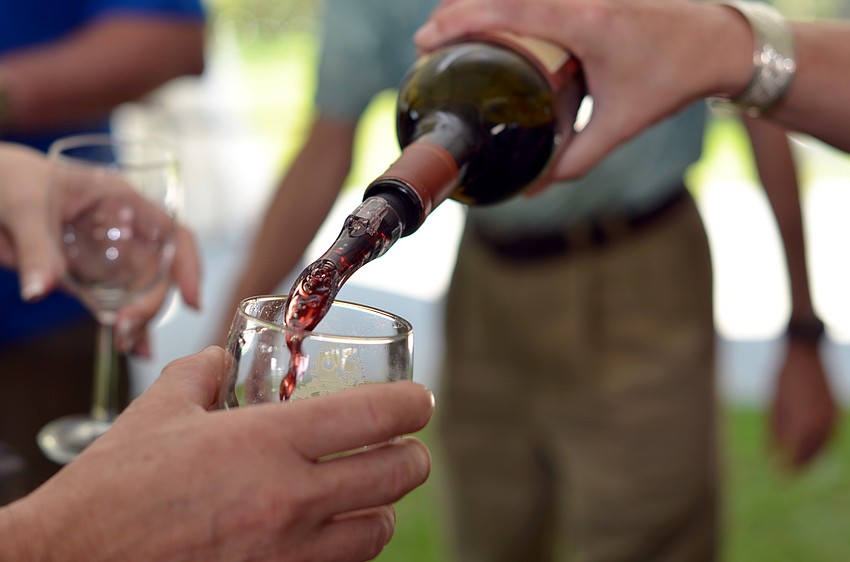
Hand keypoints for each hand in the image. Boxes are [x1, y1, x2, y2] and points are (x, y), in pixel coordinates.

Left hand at [0, 140, 201, 354]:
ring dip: (140, 319)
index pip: (172, 233)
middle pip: (158, 271)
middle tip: (127, 327)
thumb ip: (36, 250)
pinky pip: (112, 303)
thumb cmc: (9, 177)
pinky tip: (133, 349)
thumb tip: (39, 291)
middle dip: (152, 302)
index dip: (188, 265)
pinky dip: (122, 326)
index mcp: (121, 201)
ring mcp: (105, 254)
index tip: (192, 300)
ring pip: (140, 291)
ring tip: (126, 345)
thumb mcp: (24, 207)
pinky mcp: (85, 276)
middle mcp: (122, 230)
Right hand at [2, 346, 432, 561]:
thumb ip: (200, 373)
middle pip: (396, 476)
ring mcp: (287, 551)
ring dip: (385, 507)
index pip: (373, 414)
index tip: (420, 400)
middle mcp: (289, 497)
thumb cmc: (113, 488)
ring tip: (371, 493)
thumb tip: (220, 357)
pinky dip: (350, 549)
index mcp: (266, 441)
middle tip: (407, 446)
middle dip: (414, 456)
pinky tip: (334, 533)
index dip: (412, 404)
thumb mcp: (158, 412)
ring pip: (378, 531)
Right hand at [415, 0, 754, 180]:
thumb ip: (575, 159)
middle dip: (455, 11)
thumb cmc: (673, 78)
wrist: (719, 41)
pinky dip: (506, 5)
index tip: (426, 40)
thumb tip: (533, 187)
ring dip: (479, 4)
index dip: (457, 22)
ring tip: (452, 33)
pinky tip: (493, 24)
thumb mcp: (621, 123)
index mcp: (582, 21)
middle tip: (428, 43)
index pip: (505, 10)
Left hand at [769, 337, 836, 470]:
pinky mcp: (835, 412)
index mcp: (803, 424)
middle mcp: (821, 424)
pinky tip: (807, 447)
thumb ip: (774, 434)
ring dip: (810, 457)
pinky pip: (828, 436)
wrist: (805, 355)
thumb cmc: (783, 379)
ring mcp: (832, 418)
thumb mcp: (773, 407)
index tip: (778, 475)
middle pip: (811, 454)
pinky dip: (819, 445)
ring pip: (822, 447)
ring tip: (795, 464)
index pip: (796, 455)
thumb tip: (772, 457)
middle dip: (799, 466)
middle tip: (785, 474)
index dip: (787, 467)